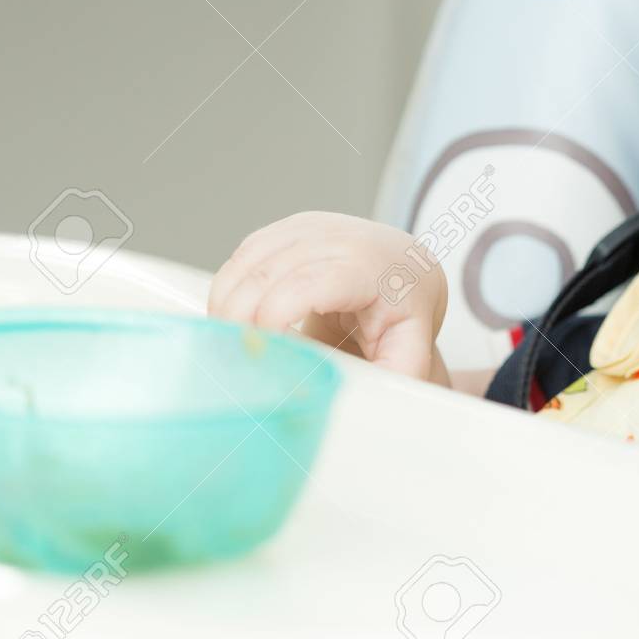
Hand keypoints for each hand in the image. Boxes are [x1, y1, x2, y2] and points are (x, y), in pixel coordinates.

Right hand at [208, 212, 447, 381]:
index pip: (306, 285)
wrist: (408, 271)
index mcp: (368, 267)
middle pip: (265, 275)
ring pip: (246, 264)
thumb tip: (365, 411)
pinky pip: (243, 256)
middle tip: (238, 362)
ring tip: (234, 345)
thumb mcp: (411, 352)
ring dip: (227, 306)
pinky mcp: (287, 228)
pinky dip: (229, 290)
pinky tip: (238, 320)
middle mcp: (336, 237)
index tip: (264, 356)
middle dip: (240, 321)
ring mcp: (308, 227)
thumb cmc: (407, 312)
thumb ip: (389, 381)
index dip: (273, 318)